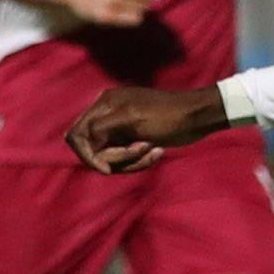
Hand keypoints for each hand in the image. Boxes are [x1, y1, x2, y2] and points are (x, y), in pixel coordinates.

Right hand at [69, 85, 224, 173]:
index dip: (87, 155)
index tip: (107, 169)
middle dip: (116, 158)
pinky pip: (124, 159)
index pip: (76, 135)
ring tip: (152, 150)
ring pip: (109, 157)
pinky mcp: (132, 139)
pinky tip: (158, 152)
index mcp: (104, 105)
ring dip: (130, 161)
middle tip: (141, 149)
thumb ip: (102, 127)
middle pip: (93, 150)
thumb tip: (83, 142)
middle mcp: (107, 115)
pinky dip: (139, 161)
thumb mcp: (132, 118)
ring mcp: (120, 128)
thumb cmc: (167, 115)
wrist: (196, 117)